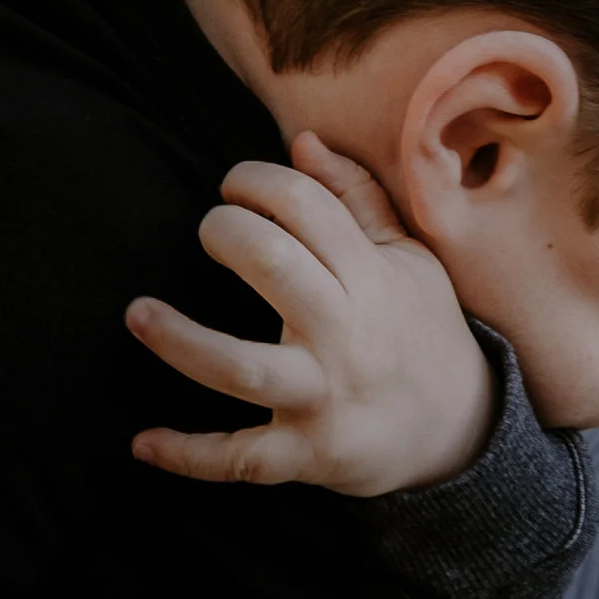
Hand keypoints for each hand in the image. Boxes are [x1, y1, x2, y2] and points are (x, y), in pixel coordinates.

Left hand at [125, 133, 493, 497]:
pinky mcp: (306, 454)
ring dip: (181, 341)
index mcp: (370, 278)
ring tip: (137, 313)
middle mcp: (344, 335)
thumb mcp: (407, 258)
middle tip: (210, 229)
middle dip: (225, 232)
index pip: (305, 206)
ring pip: (241, 369)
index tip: (233, 186)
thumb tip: (301, 139)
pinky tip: (142, 443)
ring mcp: (322, 399)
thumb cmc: (420, 329)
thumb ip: (355, 198)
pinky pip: (240, 459)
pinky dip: (189, 455)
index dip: (257, 181)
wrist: (461, 432)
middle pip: (271, 266)